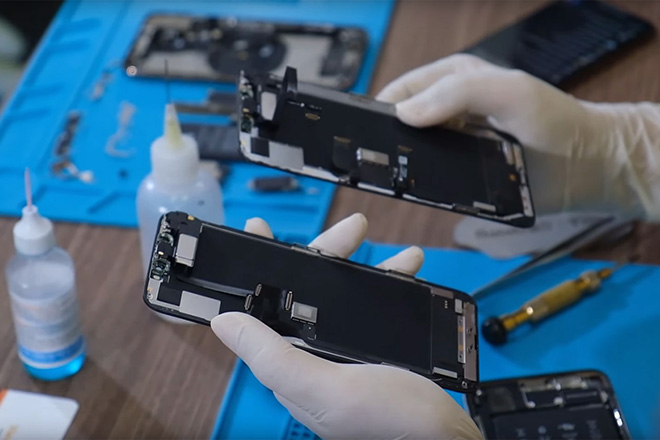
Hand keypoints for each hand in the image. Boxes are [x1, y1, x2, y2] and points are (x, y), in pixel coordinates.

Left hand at [211, 214, 481, 439]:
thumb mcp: (326, 388)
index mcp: (294, 367)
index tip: (260, 235)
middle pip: (309, 293)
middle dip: (328, 256)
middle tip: (350, 230)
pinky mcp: (374, 353)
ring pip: (344, 297)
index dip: (261, 270)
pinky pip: (373, 309)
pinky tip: (406, 275)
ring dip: (366, 268)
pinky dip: (390, 287)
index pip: (265, 311)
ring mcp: (345, 355)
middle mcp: (315, 359)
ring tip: (398, 254)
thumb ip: (273, 357)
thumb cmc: (392, 427)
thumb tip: (224, 323)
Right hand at [377, 54, 659, 221]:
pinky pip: (430, 179)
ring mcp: (453, 145)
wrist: (584, 166)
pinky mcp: (460, 175)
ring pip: (412, 154)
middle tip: (373, 157)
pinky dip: (419, 183)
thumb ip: (457, 93)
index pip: (403, 91)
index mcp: (452, 81)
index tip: (362, 129)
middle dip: (386, 139)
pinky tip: (415, 188)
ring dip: (401, 163)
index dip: (381, 108)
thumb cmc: (553, 119)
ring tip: (389, 174)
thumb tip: (405, 113)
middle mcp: (448, 112)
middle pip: (401, 124)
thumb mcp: (508, 91)